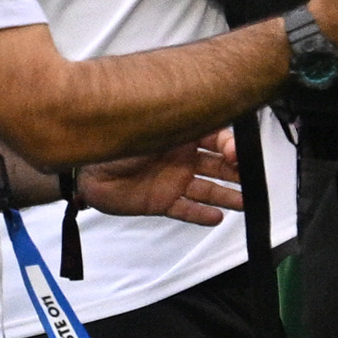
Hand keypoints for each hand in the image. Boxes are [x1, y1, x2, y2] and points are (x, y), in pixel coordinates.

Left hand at [76, 132, 243, 224]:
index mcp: (182, 135)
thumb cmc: (118, 141)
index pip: (218, 140)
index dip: (232, 148)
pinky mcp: (161, 201)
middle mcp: (181, 157)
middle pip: (218, 167)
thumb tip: (215, 120)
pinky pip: (186, 210)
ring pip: (207, 189)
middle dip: (237, 173)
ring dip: (226, 196)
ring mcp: (172, 180)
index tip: (237, 155)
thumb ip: (187, 124)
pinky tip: (217, 218)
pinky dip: (201, 214)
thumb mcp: (157, 128)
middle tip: (252, 181)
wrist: (85, 169)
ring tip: (244, 202)